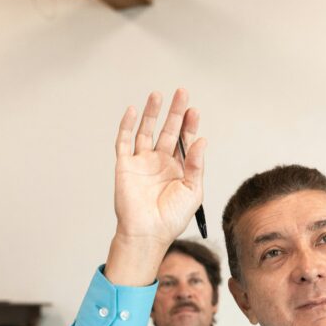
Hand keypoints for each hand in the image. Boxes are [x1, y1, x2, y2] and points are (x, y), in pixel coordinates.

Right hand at [114, 89, 204, 246]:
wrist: (148, 232)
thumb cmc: (172, 217)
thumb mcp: (192, 191)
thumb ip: (197, 166)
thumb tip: (201, 141)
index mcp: (179, 169)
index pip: (185, 142)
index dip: (189, 126)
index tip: (194, 111)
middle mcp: (161, 163)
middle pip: (169, 131)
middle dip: (175, 113)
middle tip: (182, 93)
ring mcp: (142, 162)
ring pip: (146, 131)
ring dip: (152, 113)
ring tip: (158, 95)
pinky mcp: (125, 165)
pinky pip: (124, 141)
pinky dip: (127, 126)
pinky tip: (133, 110)